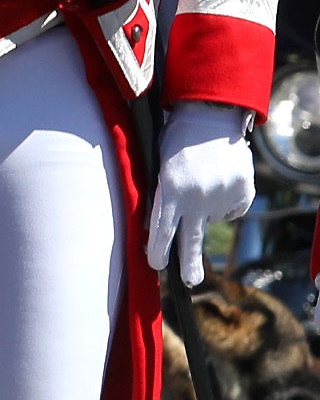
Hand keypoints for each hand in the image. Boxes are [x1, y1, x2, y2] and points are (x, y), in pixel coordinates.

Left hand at [151, 104, 258, 285]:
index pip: (161, 230)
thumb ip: (161, 196)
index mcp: (169, 191)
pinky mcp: (243, 192)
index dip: (158, 250)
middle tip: (189, 282)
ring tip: (202, 182)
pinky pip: (232, 209)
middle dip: (188, 264)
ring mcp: (221, 196)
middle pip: (190, 240)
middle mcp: (196, 198)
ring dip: (206, 208)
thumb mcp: (158, 167)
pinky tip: (220, 181)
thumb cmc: (176, 140)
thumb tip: (157, 227)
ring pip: (211, 218)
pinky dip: (226, 200)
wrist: (210, 117)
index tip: (156, 265)